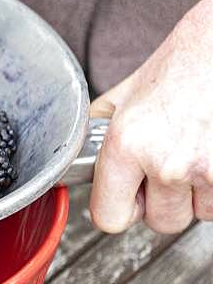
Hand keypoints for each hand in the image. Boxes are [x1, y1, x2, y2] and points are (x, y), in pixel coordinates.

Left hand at [90, 0, 212, 233]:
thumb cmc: (185, 61)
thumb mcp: (127, 93)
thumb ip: (104, 130)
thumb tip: (84, 158)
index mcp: (127, 144)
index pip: (108, 218)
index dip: (119, 208)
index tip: (127, 198)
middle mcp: (166, 162)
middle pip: (160, 222)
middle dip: (165, 201)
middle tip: (170, 167)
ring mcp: (208, 170)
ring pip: (199, 214)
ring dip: (199, 193)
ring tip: (197, 150)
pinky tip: (212, 151)